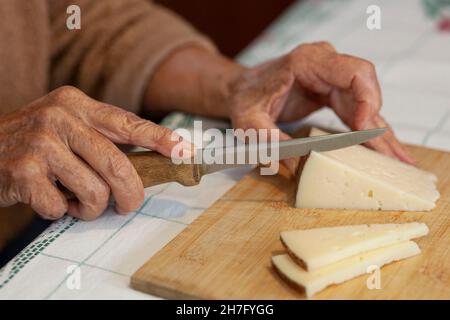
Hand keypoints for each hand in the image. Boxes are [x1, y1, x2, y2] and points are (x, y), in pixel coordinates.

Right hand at [0, 86, 190, 219]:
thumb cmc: (35, 144)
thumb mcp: (67, 127)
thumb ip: (102, 140)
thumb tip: (149, 163)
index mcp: (77, 103)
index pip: (128, 123)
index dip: (161, 139)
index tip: (186, 152)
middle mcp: (60, 117)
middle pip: (118, 166)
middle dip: (130, 195)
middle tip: (127, 206)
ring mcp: (40, 143)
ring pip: (93, 192)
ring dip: (88, 208)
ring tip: (75, 201)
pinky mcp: (23, 171)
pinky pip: (60, 208)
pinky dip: (58, 212)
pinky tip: (47, 199)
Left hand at [226, 42, 414, 163]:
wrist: (239, 90)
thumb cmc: (244, 99)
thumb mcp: (249, 123)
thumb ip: (271, 141)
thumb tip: (299, 165)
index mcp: (308, 61)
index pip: (356, 73)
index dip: (368, 102)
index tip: (365, 131)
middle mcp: (325, 64)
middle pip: (367, 90)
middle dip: (380, 125)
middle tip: (394, 157)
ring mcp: (330, 76)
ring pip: (366, 102)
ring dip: (379, 132)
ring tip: (397, 159)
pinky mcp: (331, 90)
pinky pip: (356, 108)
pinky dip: (367, 130)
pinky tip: (380, 149)